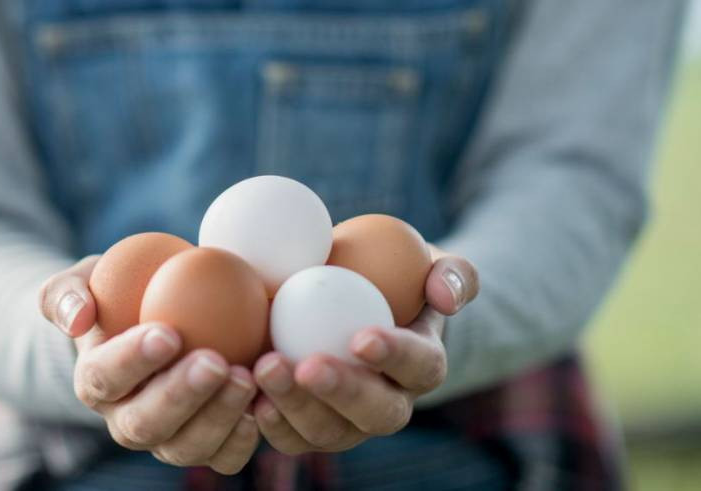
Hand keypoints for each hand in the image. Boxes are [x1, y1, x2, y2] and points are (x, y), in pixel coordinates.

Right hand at [39, 257, 260, 473]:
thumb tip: (77, 319)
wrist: (160, 315)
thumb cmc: (123, 292)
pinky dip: (241, 440)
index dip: (133, 360)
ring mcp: (167, 439)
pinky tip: (260, 408)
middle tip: (214, 361)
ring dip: (216, 417)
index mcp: (95, 383)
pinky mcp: (206, 446)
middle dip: (180, 396)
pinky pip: (222, 458)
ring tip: (245, 378)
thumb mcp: (88, 279)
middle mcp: (126, 421)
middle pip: (145, 423)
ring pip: (185, 447)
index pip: (105, 377)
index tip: (168, 333)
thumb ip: (68, 293)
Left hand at [253, 249, 478, 453]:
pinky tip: (248, 397)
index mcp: (423, 364)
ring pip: (329, 432)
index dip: (395, 356)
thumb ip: (452, 273)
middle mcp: (390, 404)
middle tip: (307, 365)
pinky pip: (291, 437)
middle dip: (342, 394)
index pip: (420, 366)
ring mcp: (349, 423)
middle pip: (376, 413)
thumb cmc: (393, 277)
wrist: (350, 302)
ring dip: (296, 406)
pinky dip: (270, 422)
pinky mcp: (307, 430)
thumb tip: (446, 297)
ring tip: (264, 369)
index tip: (361, 338)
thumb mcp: (428, 263)